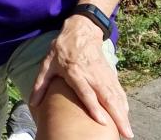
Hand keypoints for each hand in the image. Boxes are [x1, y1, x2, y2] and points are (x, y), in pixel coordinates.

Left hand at [30, 16, 132, 137]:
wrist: (81, 31)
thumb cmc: (62, 48)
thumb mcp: (47, 63)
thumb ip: (41, 83)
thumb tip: (32, 102)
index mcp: (75, 72)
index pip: (86, 92)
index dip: (94, 106)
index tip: (102, 121)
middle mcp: (92, 75)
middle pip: (107, 97)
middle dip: (117, 116)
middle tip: (125, 133)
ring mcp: (103, 74)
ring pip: (116, 95)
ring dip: (123, 113)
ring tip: (127, 130)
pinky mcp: (110, 73)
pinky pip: (119, 90)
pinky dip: (124, 103)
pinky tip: (126, 115)